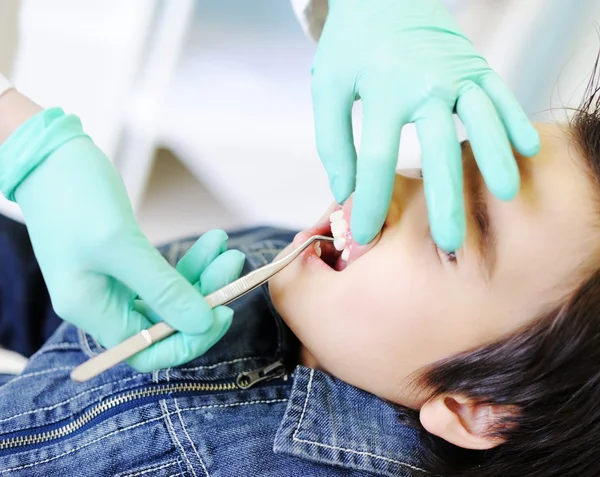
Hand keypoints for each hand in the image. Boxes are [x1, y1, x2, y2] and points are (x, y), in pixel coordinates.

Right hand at [0, 106, 244, 371]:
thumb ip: (162, 289)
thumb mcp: (121, 245)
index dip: (188, 340)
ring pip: (169, 296)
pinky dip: (190, 262)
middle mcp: (101, 303)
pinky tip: (213, 242)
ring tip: (227, 249)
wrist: (50, 156)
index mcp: (91, 310)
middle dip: (204, 298)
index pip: (146, 351)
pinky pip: (164, 275)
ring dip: (202, 276)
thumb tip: (202, 323)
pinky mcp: (123, 263)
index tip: (222, 312)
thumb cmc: (74, 196)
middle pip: (164, 323)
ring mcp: (112, 283)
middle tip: (232, 266)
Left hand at [311, 0, 539, 249]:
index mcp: (382, 91)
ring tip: (506, 195)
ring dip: (496, 159)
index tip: (367, 234)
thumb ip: (333, 140)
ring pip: (482, 120)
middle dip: (446, 200)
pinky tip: (527, 148)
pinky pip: (500, 94)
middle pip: (439, 150)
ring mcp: (456, 73)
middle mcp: (424, 84)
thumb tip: (344, 190)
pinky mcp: (475, 64)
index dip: (369, 202)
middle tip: (451, 243)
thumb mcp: (328, 87)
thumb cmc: (352, 46)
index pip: (375, 160)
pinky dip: (516, 120)